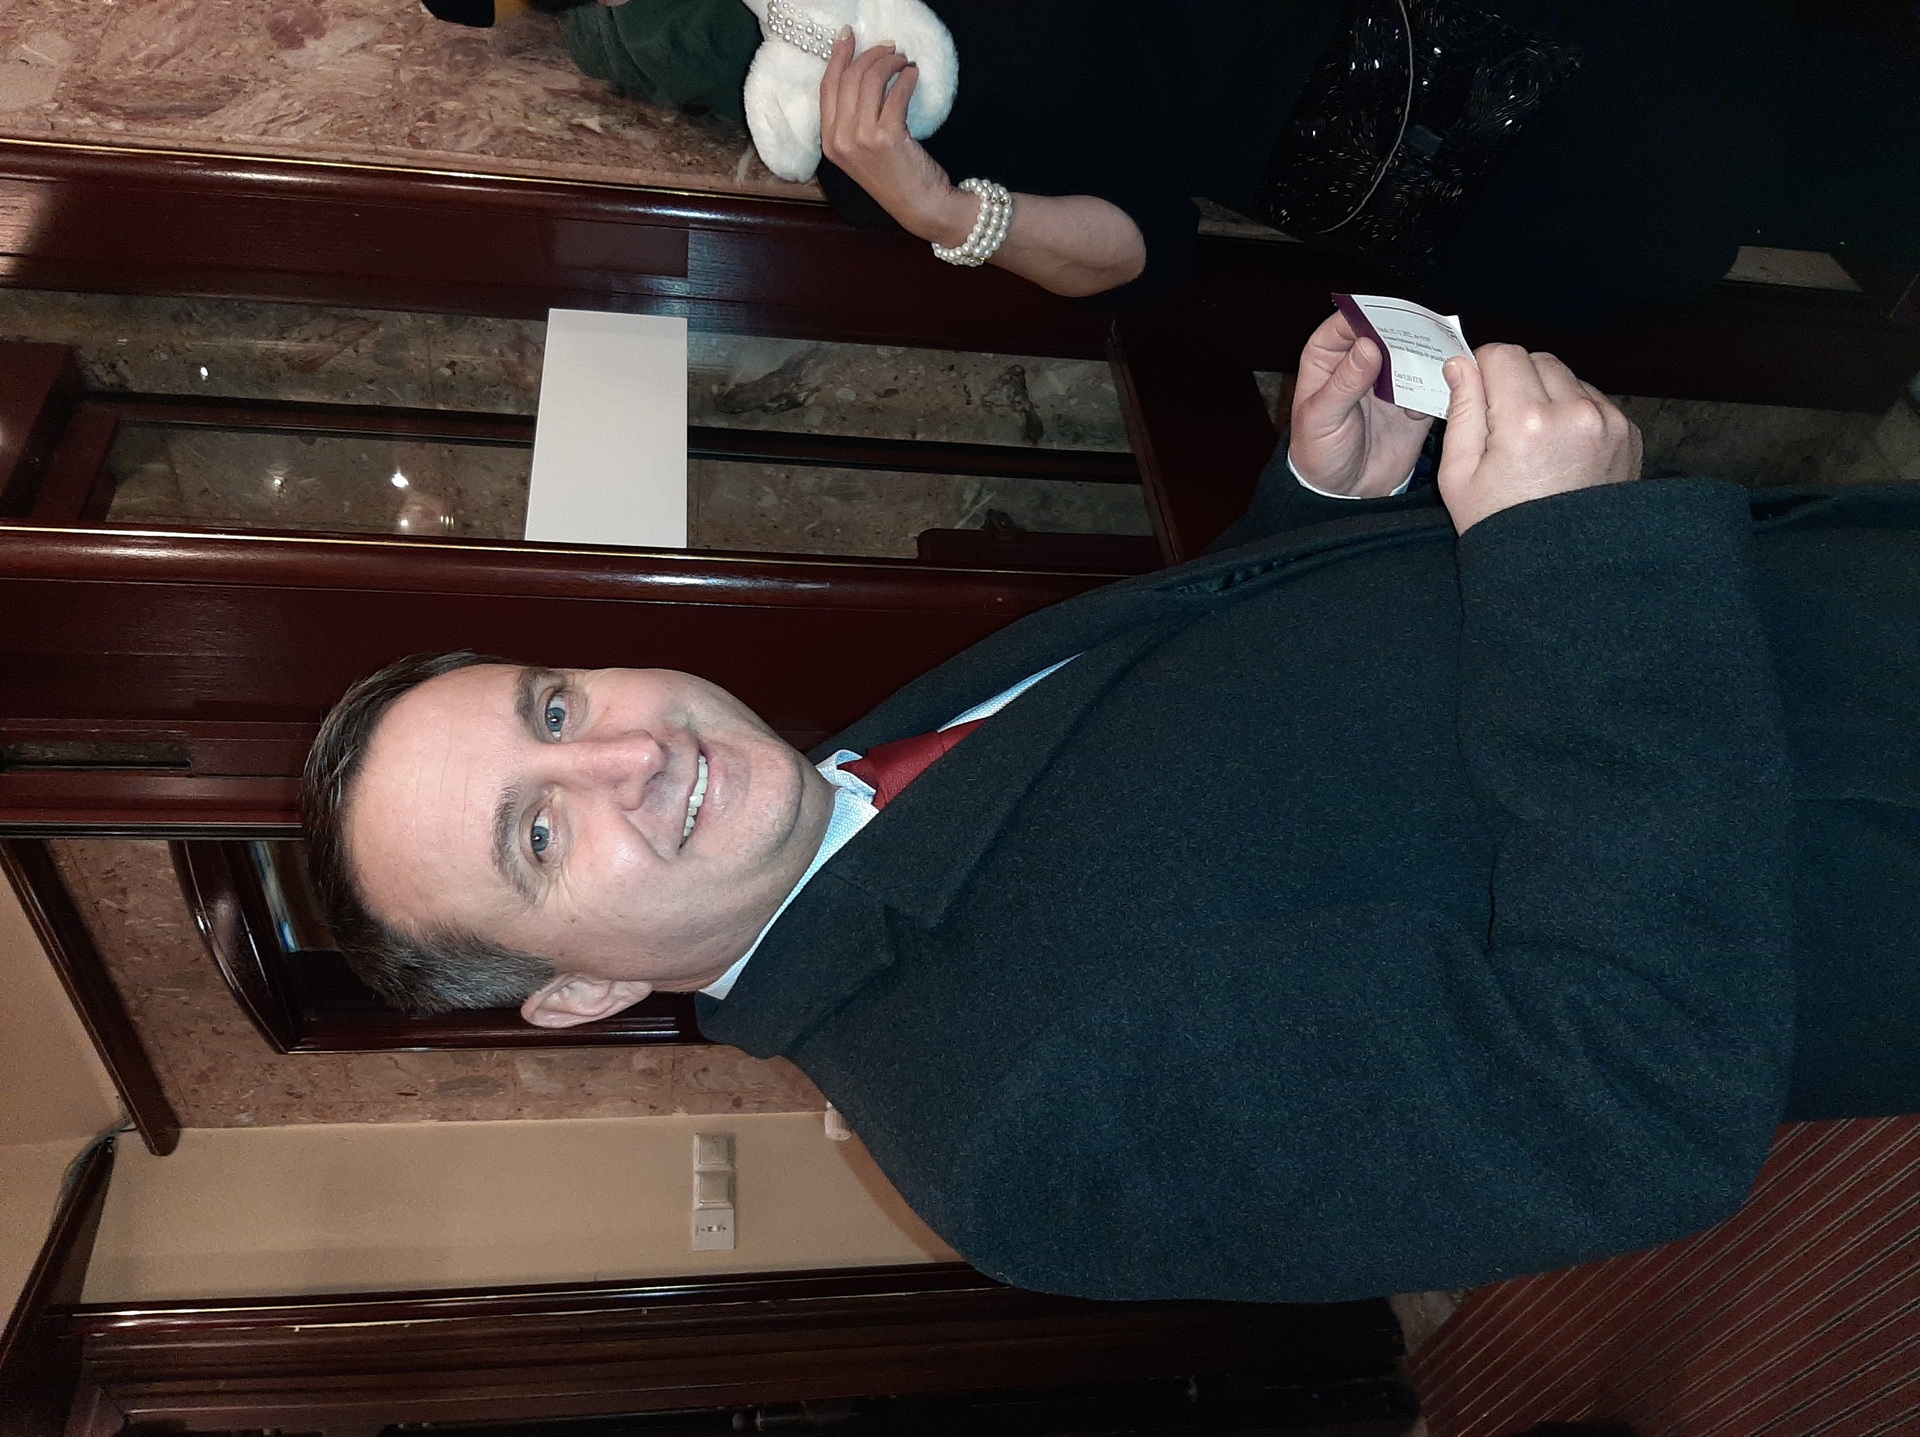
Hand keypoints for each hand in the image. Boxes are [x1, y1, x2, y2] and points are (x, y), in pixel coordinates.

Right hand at [819, 30, 974, 244]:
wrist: (919, 205)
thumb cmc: (895, 177)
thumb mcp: (862, 151)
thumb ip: (853, 120)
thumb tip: (862, 75)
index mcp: (829, 142)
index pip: (827, 88)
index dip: (837, 57)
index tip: (849, 36)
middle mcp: (841, 139)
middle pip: (849, 79)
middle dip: (870, 55)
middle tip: (890, 48)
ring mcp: (862, 138)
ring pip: (870, 80)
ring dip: (890, 62)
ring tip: (903, 61)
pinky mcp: (887, 136)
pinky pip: (895, 93)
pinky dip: (906, 78)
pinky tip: (913, 75)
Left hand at [1289, 310, 1434, 497]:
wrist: (1344, 494)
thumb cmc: (1318, 453)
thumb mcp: (1321, 419)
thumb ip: (1344, 384)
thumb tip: (1368, 346)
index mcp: (1328, 358)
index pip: (1347, 323)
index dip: (1367, 315)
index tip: (1388, 315)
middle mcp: (1361, 363)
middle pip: (1387, 332)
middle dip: (1405, 330)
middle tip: (1425, 331)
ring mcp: (1390, 381)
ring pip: (1413, 354)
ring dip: (1426, 356)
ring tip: (1437, 360)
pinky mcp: (1414, 402)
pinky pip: (1432, 385)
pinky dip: (1438, 386)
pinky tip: (1434, 397)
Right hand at [1438, 345, 1642, 533]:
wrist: (1562, 568)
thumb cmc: (1502, 526)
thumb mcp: (1459, 475)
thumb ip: (1461, 411)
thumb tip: (1460, 364)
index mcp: (1525, 421)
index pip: (1503, 354)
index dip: (1483, 369)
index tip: (1478, 394)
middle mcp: (1574, 412)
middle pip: (1537, 359)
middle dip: (1516, 380)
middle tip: (1504, 423)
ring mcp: (1607, 421)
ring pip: (1567, 377)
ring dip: (1547, 394)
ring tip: (1536, 441)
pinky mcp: (1627, 431)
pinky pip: (1593, 400)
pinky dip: (1574, 413)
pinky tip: (1561, 450)